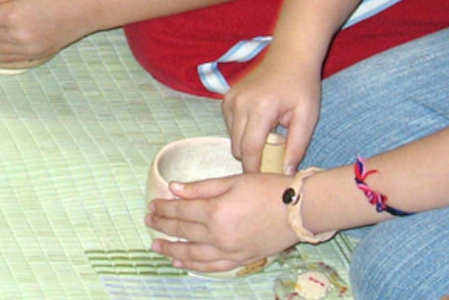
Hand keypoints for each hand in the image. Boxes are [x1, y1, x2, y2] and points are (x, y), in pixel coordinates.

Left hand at [147, 173, 294, 273]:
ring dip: (172, 250)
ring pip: (193, 254)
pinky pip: (212, 267)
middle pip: (183, 232)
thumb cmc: (268, 188)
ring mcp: (230, 251)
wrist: (299, 209)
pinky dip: (194, 266)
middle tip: (149, 222)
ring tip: (157, 246)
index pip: (181, 211)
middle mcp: (219, 235)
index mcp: (215, 211)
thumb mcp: (233, 180)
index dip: (164, 208)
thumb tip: (173, 189)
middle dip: (163, 226)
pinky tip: (182, 262)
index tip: (152, 205)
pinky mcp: (241, 259)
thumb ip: (201, 187)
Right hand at [222, 57, 321, 174]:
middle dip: (252, 159)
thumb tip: (285, 174)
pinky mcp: (226, 98)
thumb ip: (297, 147)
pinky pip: (229, 127)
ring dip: (246, 145)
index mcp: (260, 107)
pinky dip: (241, 133)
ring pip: (231, 139)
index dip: (254, 170)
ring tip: (268, 139)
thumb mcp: (307, 117)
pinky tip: (259, 126)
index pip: (249, 149)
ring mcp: (230, 99)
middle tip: (271, 159)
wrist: (289, 55)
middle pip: (237, 147)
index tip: (262, 184)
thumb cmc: (302, 86)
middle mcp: (239, 103)